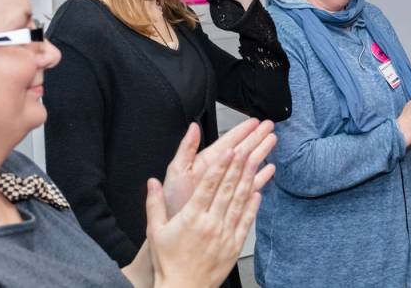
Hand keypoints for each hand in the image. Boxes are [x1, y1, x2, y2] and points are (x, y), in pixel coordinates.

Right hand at [145, 130, 275, 287]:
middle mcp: (210, 224)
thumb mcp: (155, 231)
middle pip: (226, 189)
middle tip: (246, 148)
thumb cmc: (168, 262)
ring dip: (248, 180)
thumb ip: (154, 204)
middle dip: (237, 166)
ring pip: (239, 201)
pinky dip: (253, 205)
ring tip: (255, 162)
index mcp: (191, 218)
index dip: (220, 166)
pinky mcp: (234, 246)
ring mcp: (224, 235)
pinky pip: (246, 221)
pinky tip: (258, 191)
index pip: (208, 186)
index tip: (228, 151)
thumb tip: (152, 182)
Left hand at [163, 119, 274, 217]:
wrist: (175, 228)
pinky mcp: (232, 200)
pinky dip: (260, 177)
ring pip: (248, 165)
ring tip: (273, 140)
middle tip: (269, 126)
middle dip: (256, 137)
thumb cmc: (173, 202)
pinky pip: (250, 186)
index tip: (254, 121)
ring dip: (261, 152)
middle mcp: (219, 172)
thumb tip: (194, 127)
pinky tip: (270, 169)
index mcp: (207, 162)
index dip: (242, 131)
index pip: (228, 141)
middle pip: (242, 150)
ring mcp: (227, 185)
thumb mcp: (177, 171)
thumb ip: (187, 148)